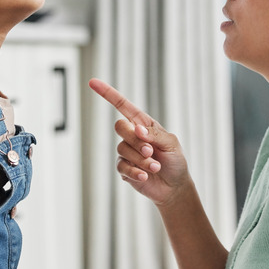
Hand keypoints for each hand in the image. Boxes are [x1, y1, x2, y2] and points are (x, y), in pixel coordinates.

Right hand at [89, 78, 190, 205]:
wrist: (174, 186)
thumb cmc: (175, 160)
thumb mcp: (171, 143)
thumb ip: (155, 134)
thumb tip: (137, 129)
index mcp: (143, 124)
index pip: (123, 105)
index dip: (108, 93)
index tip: (93, 82)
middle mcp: (132, 136)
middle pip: (120, 127)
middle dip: (135, 140)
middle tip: (150, 151)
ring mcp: (127, 152)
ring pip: (122, 149)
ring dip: (141, 159)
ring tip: (155, 167)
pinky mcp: (124, 168)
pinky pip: (121, 166)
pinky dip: (135, 172)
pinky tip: (145, 176)